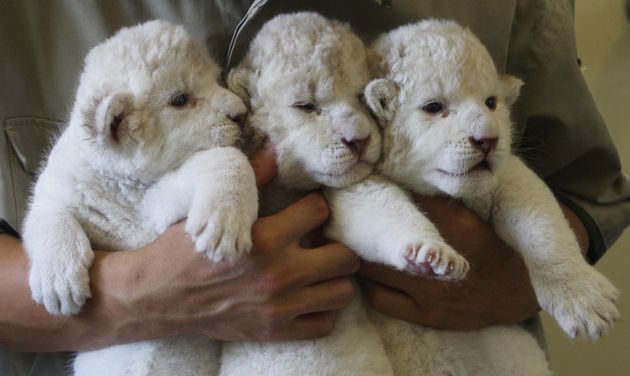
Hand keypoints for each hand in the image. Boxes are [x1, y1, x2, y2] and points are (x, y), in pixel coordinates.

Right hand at [96, 143, 358, 343]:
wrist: (158, 296)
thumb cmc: (183, 249)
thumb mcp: (214, 209)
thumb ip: (252, 180)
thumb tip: (274, 148)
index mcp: (266, 238)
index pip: (320, 211)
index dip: (317, 207)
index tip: (309, 211)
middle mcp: (280, 274)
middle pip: (345, 257)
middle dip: (338, 245)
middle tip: (325, 243)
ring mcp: (281, 306)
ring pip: (343, 292)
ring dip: (336, 279)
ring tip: (322, 271)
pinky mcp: (275, 330)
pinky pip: (325, 323)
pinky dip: (323, 310)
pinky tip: (311, 297)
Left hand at [358, 195, 539, 330]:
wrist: (521, 290)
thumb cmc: (492, 245)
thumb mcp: (469, 214)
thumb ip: (434, 201)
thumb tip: (395, 181)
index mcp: (452, 227)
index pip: (400, 210)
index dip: (373, 205)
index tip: (354, 197)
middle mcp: (438, 262)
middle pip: (379, 245)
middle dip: (359, 235)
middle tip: (343, 224)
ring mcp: (430, 294)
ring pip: (373, 276)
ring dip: (358, 262)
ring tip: (348, 249)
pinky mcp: (428, 316)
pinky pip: (382, 301)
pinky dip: (369, 287)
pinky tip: (364, 275)